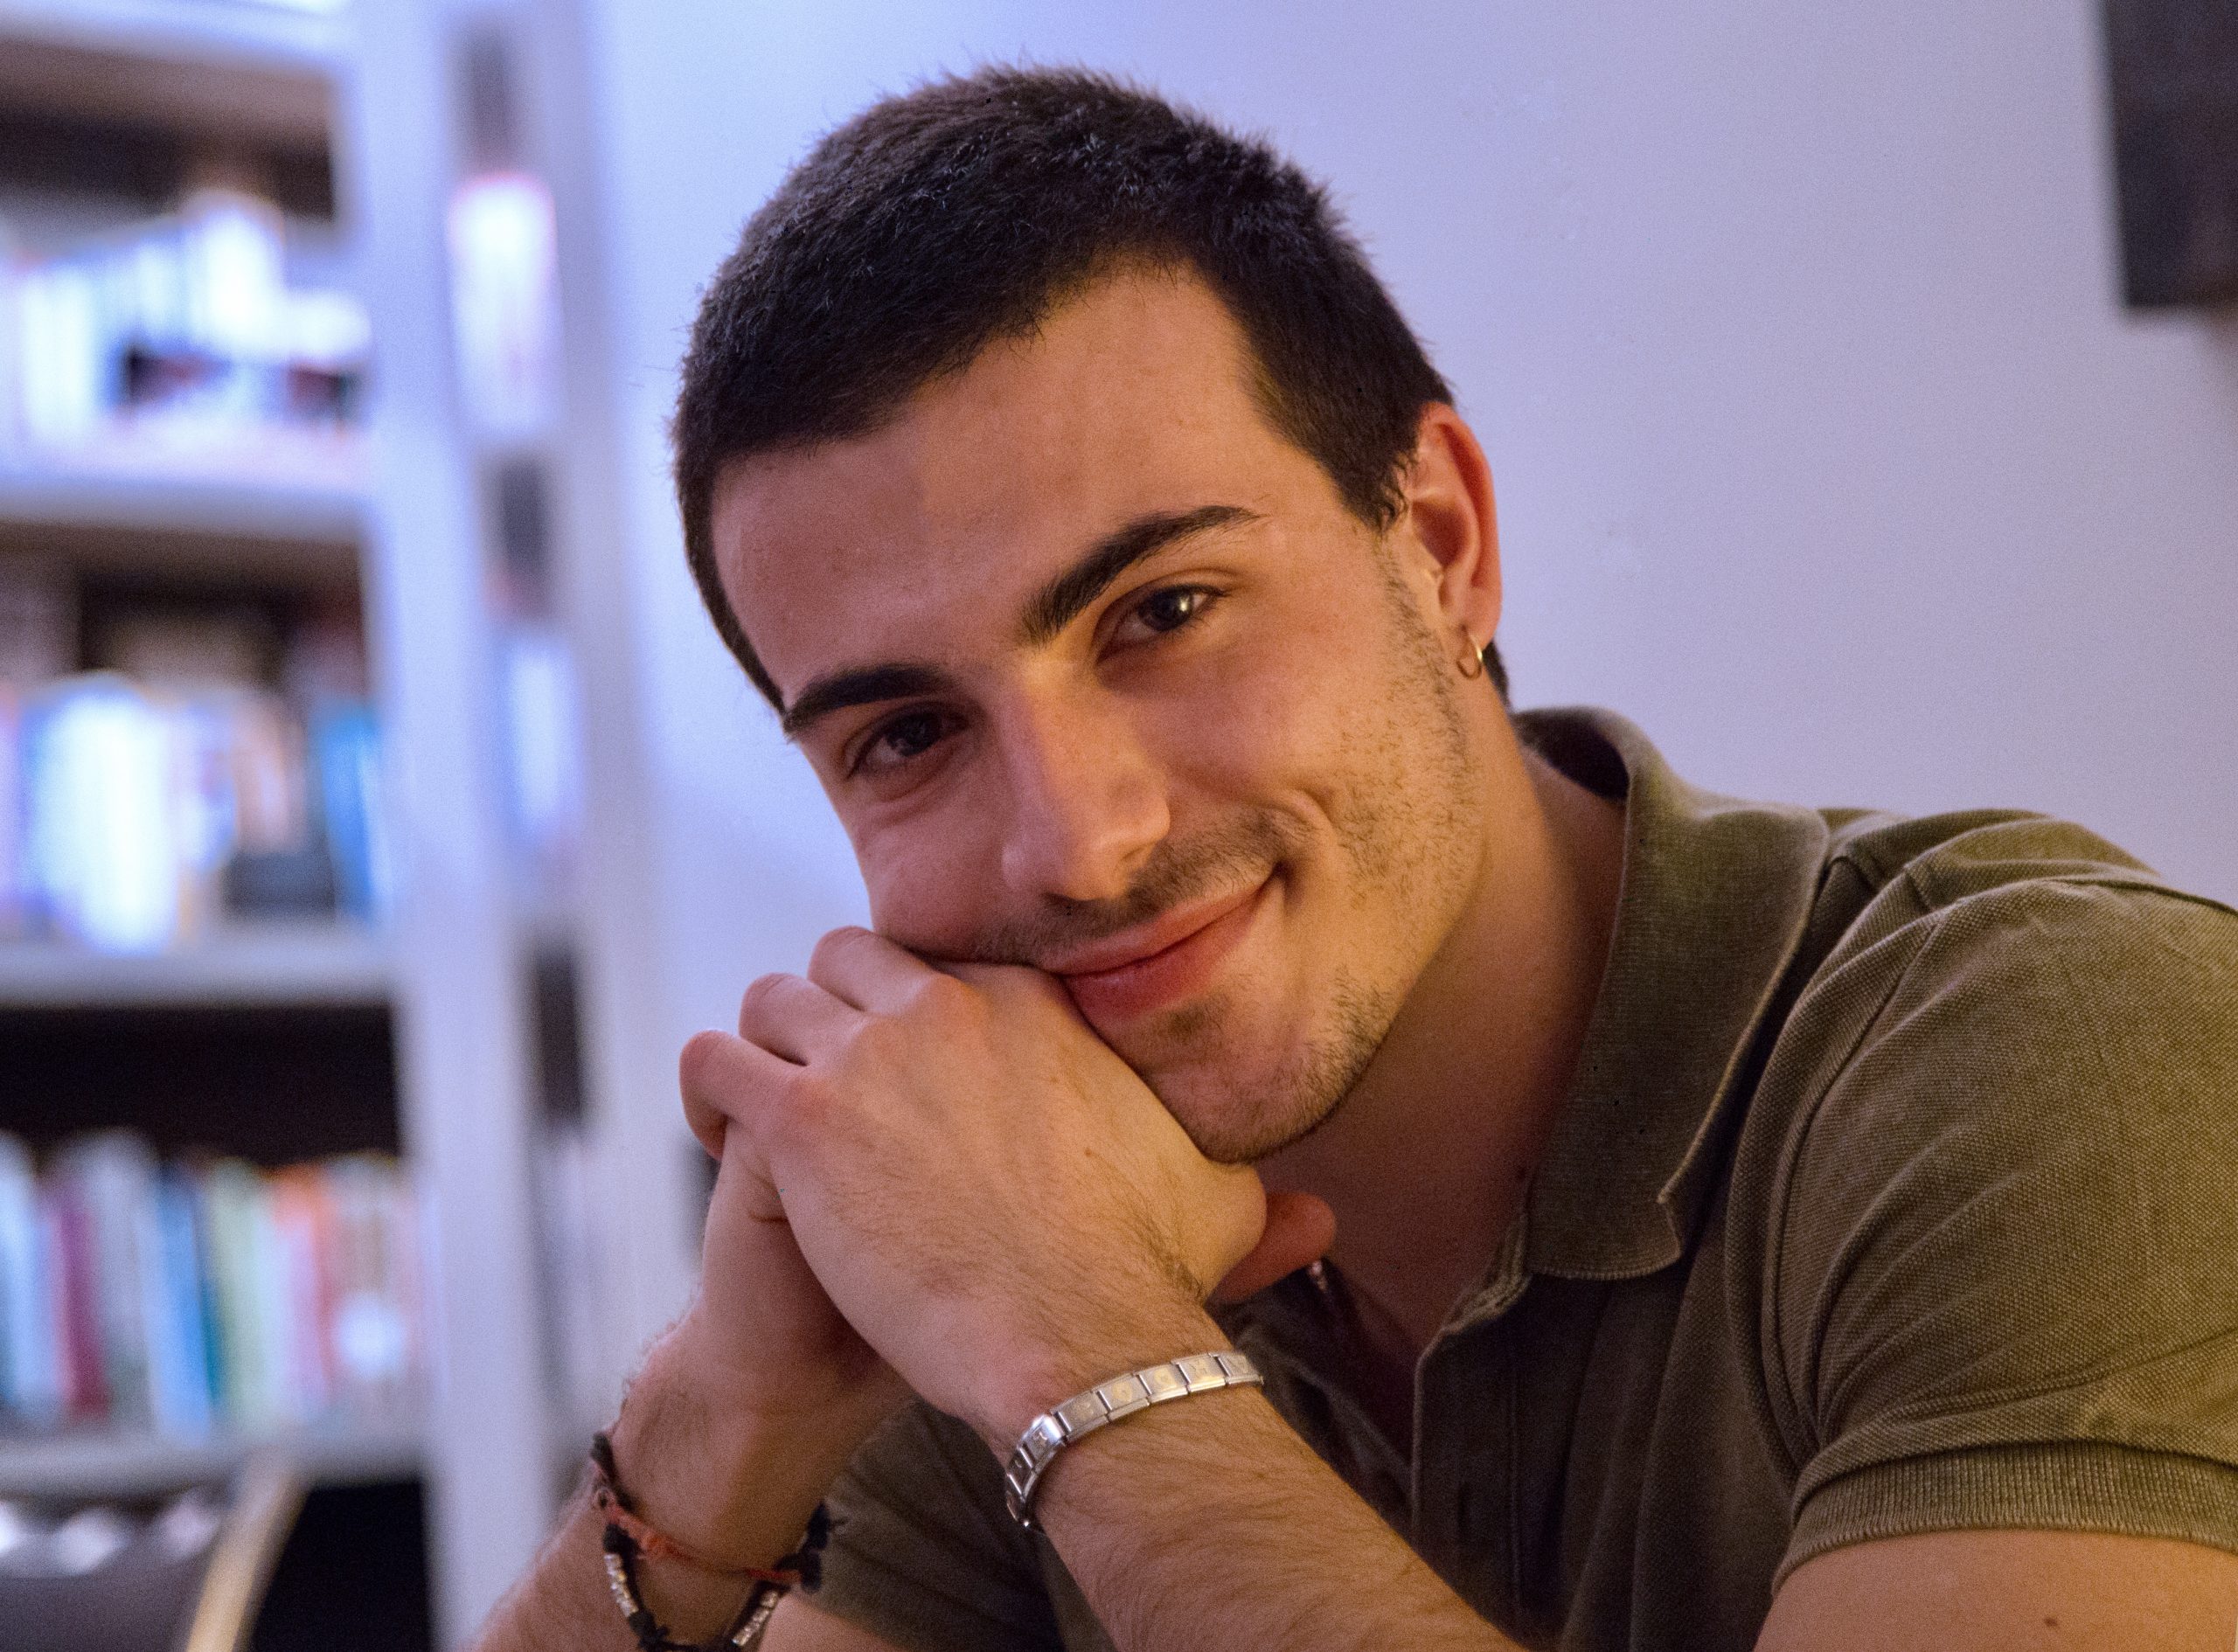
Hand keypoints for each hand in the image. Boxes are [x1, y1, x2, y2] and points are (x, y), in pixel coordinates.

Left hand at [682, 926, 1326, 1444]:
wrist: (1080, 1341)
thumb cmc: (1144, 1282)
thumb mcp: (1214, 1204)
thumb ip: (1253, 1188)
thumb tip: (1318, 1214)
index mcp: (1039, 1005)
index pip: (945, 961)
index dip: (917, 1010)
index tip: (911, 1069)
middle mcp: (954, 1003)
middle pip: (852, 956)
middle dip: (835, 1009)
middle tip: (834, 1086)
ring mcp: (874, 1052)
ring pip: (776, 995)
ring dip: (768, 1045)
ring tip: (766, 1114)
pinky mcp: (806, 1118)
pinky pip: (714, 1060)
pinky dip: (706, 1092)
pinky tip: (720, 1139)